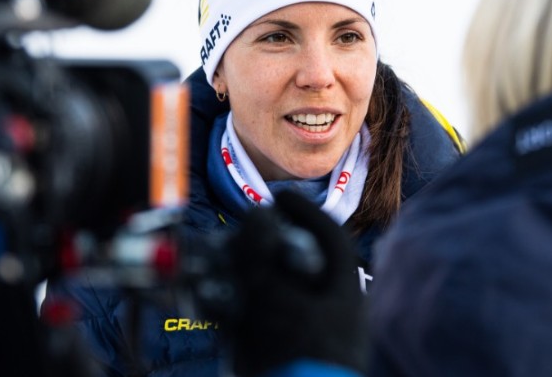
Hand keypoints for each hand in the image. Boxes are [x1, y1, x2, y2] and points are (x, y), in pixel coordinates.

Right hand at [223, 191, 367, 376]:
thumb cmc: (296, 351)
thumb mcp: (276, 298)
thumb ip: (261, 256)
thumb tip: (257, 214)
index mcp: (342, 292)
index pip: (330, 238)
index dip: (305, 212)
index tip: (279, 197)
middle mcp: (326, 308)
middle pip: (295, 264)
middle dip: (262, 246)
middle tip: (238, 232)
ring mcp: (300, 332)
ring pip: (269, 292)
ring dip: (240, 276)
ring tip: (214, 263)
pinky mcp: (274, 353)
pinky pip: (253, 323)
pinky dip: (231, 309)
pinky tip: (209, 300)